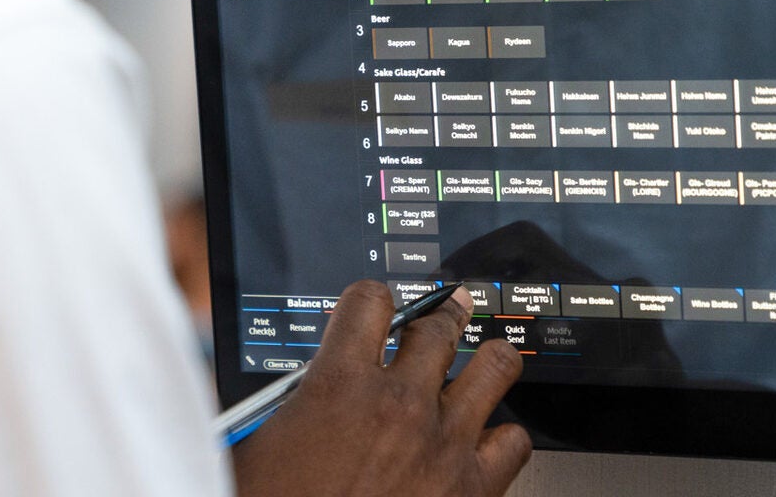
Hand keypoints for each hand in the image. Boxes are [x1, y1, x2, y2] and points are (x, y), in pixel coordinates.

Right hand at [232, 280, 530, 496]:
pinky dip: (504, 436)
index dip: (373, 298)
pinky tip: (486, 439)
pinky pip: (515, 441)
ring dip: (486, 360)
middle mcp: (398, 403)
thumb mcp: (260, 445)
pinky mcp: (474, 487)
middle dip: (440, 314)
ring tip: (484, 359)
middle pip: (438, 326)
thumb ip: (291, 402)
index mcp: (339, 384)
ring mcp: (444, 442)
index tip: (378, 306)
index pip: (370, 300)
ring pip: (494, 367)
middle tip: (445, 312)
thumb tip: (306, 388)